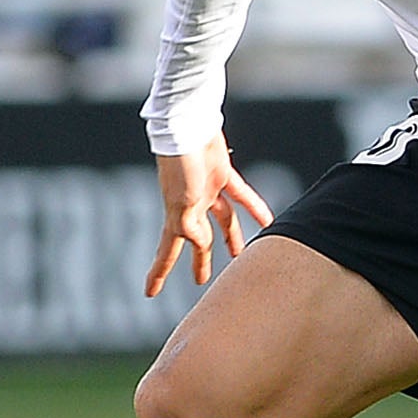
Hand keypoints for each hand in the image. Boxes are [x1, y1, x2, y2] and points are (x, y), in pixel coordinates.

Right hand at [146, 134, 274, 297]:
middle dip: (198, 260)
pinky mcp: (222, 173)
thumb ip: (191, 227)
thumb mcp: (182, 201)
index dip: (159, 272)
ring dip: (230, 238)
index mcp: (175, 214)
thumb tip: (203, 245)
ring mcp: (206, 189)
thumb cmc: (179, 163)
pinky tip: (268, 221)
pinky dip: (254, 208)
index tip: (149, 293)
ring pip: (222, 221)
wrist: (186, 124)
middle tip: (201, 281)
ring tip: (238, 256)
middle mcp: (190, 205)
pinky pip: (241, 196)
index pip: (167, 250)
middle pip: (197, 239)